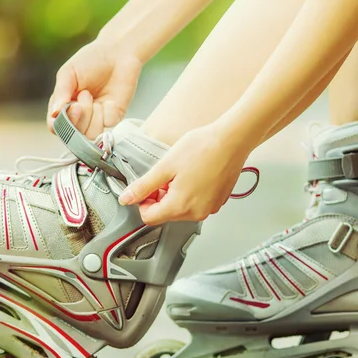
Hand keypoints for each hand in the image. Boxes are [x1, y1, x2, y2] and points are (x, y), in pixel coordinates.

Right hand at [47, 39, 142, 138]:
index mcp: (64, 107)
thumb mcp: (69, 73)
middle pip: (73, 135)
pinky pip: (108, 124)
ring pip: (90, 135)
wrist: (118, 52)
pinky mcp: (113, 116)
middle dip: (79, 117)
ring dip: (91, 116)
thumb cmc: (90, 60)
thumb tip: (55, 114)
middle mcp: (79, 116)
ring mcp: (97, 118)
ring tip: (92, 96)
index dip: (62, 124)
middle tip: (84, 94)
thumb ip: (61, 93)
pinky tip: (108, 99)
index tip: (72, 106)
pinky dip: (106, 111)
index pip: (57, 127)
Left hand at [118, 122, 252, 223]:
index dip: (143, 201)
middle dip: (160, 196)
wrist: (232, 140)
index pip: (149, 217)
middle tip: (166, 175)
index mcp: (181, 206)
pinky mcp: (218, 201)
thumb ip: (143, 186)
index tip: (148, 185)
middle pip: (166, 214)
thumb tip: (126, 199)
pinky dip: (190, 192)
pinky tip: (194, 174)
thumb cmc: (201, 148)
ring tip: (181, 172)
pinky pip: (196, 203)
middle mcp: (197, 213)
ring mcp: (210, 208)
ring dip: (175, 194)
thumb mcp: (165, 166)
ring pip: (181, 209)